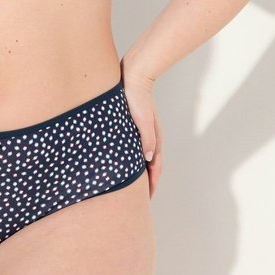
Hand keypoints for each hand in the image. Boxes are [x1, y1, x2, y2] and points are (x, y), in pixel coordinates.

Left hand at [120, 58, 163, 198]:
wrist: (135, 74)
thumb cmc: (138, 97)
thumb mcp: (142, 119)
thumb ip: (147, 139)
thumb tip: (149, 160)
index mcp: (154, 138)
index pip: (155, 167)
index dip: (151, 184)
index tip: (146, 200)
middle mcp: (150, 137)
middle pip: (149, 165)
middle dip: (145, 182)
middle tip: (137, 199)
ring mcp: (142, 131)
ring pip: (141, 157)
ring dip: (137, 171)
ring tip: (127, 185)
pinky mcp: (132, 124)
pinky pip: (132, 146)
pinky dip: (130, 158)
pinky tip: (120, 161)